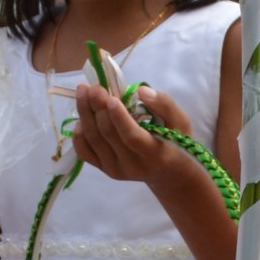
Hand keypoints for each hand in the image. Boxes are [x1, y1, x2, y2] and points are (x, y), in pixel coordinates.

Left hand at [72, 82, 192, 184]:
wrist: (167, 172)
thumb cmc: (176, 142)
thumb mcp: (180, 122)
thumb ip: (165, 105)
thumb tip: (141, 91)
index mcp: (154, 155)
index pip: (131, 137)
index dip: (119, 117)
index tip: (110, 97)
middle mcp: (132, 166)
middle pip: (108, 135)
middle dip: (98, 108)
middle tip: (94, 87)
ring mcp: (115, 170)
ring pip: (93, 140)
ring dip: (85, 114)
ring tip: (83, 92)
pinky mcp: (104, 170)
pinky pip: (85, 153)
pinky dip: (78, 135)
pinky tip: (80, 118)